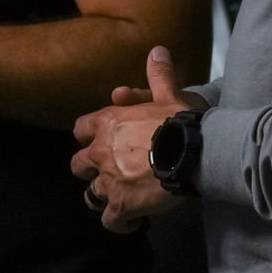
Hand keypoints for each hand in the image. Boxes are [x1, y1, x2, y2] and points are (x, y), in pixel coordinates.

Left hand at [70, 46, 205, 232]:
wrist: (193, 152)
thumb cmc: (180, 121)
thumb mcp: (169, 93)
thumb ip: (159, 75)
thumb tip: (158, 50)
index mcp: (109, 123)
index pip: (80, 129)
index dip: (88, 137)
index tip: (99, 142)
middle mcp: (101, 153)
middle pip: (78, 165)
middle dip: (90, 170)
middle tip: (109, 173)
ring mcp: (109, 182)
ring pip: (90, 195)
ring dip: (102, 197)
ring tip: (118, 199)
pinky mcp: (121, 206)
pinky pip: (109, 221)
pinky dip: (119, 222)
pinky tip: (132, 221)